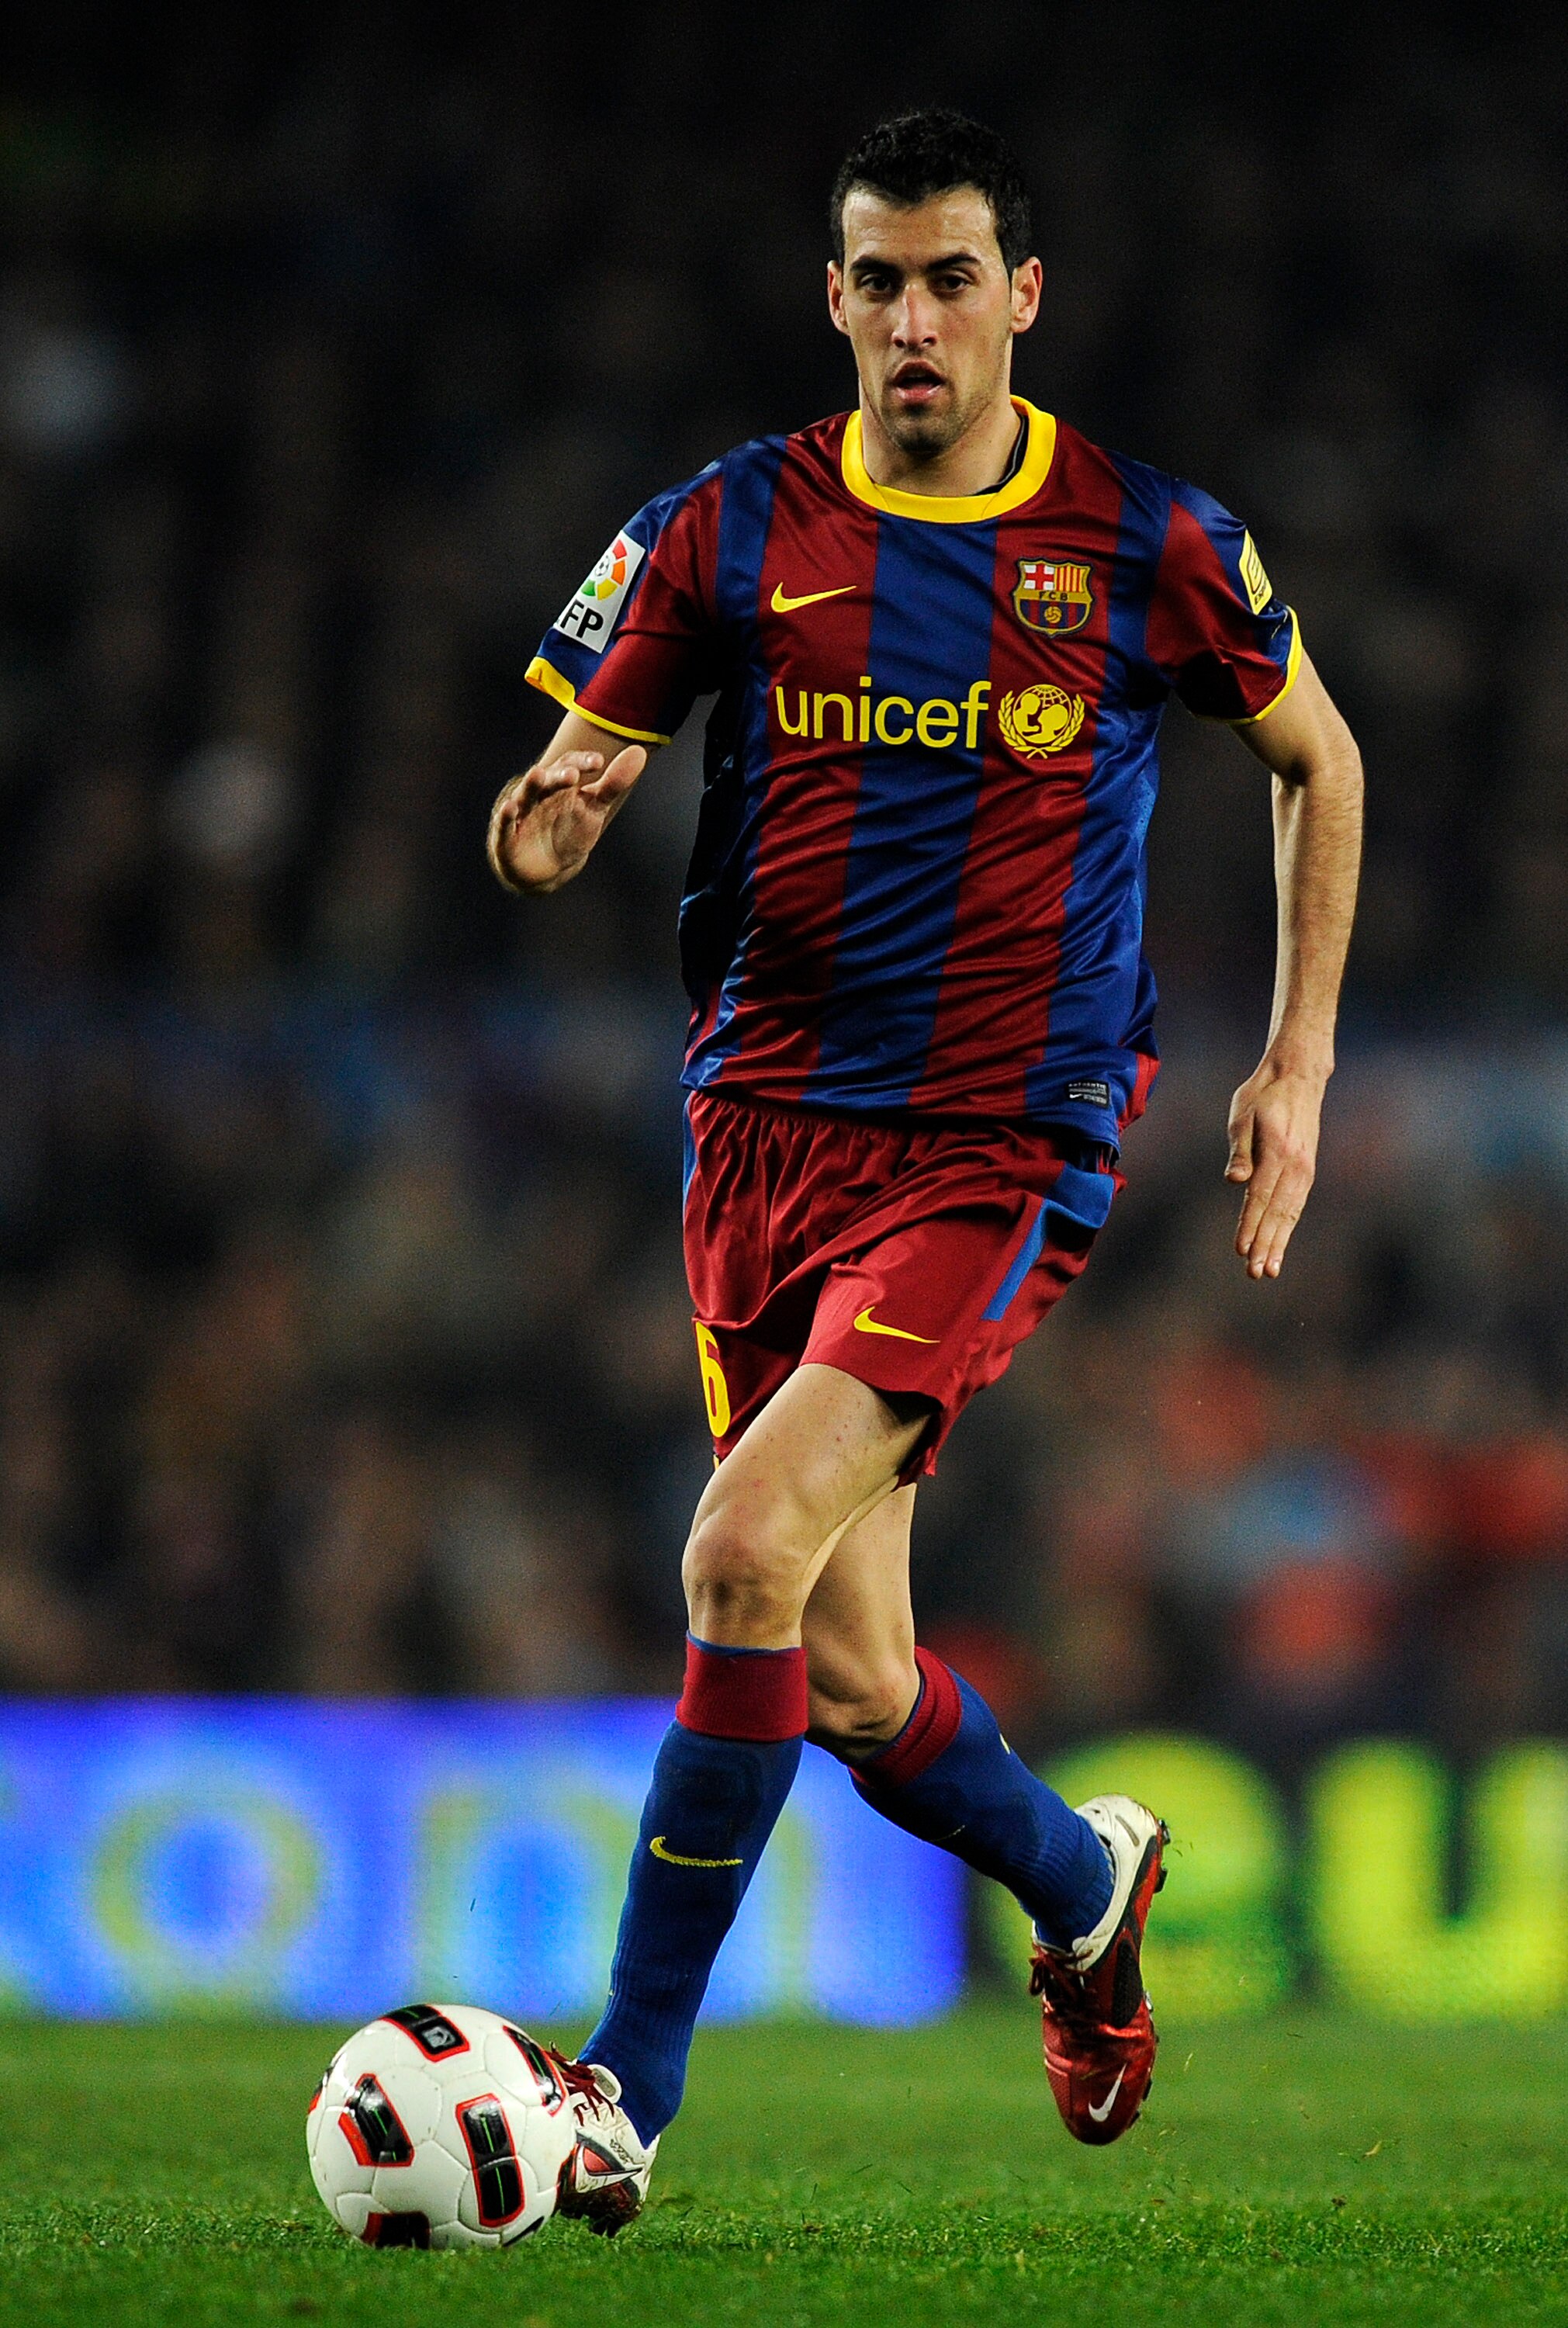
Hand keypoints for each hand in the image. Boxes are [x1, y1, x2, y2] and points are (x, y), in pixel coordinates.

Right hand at [487, 742, 646, 893]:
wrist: (546, 868)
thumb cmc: (570, 830)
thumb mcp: (594, 807)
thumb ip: (614, 782)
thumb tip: (639, 752)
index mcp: (558, 784)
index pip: (569, 765)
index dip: (582, 762)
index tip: (599, 763)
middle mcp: (538, 794)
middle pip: (547, 778)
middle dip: (558, 776)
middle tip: (573, 774)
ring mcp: (521, 815)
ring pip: (525, 795)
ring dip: (531, 785)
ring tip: (538, 774)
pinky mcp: (506, 838)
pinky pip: (504, 825)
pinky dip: (506, 816)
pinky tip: (510, 807)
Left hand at [1224, 1054, 1328, 1279]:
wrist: (1298, 1077)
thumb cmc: (1262, 1095)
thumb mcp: (1242, 1114)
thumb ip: (1240, 1149)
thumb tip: (1235, 1181)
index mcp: (1278, 1151)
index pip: (1260, 1197)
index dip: (1250, 1226)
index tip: (1241, 1251)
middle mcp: (1296, 1164)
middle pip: (1278, 1213)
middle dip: (1265, 1245)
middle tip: (1255, 1273)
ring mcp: (1305, 1168)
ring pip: (1290, 1213)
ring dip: (1278, 1242)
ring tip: (1268, 1270)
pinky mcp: (1306, 1169)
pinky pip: (1296, 1204)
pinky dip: (1287, 1227)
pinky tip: (1279, 1244)